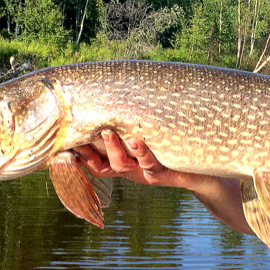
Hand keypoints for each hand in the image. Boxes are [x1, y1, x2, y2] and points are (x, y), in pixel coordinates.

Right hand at [73, 130, 209, 191]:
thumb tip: (111, 94)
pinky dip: (143, 153)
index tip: (66, 138)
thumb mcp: (149, 136)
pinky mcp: (163, 175)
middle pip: (102, 167)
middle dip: (89, 150)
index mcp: (123, 161)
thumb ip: (131, 125)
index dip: (79, 152)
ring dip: (114, 148)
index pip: (92, 161)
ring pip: (122, 166)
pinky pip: (151, 165)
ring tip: (108, 131)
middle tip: (82, 131)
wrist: (203, 171)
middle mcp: (131, 170)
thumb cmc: (172, 148)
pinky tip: (137, 140)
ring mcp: (145, 174)